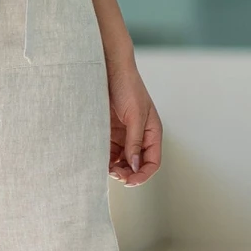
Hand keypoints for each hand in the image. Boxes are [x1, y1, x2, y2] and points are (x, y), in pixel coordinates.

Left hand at [107, 56, 160, 185]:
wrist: (110, 68)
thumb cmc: (128, 87)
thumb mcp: (134, 116)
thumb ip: (135, 141)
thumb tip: (134, 166)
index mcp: (152, 132)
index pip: (152, 162)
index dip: (142, 175)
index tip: (129, 181)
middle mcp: (140, 136)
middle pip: (136, 164)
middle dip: (127, 173)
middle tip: (114, 174)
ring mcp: (124, 134)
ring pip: (122, 160)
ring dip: (115, 167)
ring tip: (105, 168)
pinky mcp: (110, 131)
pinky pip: (109, 150)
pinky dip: (105, 157)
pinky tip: (98, 159)